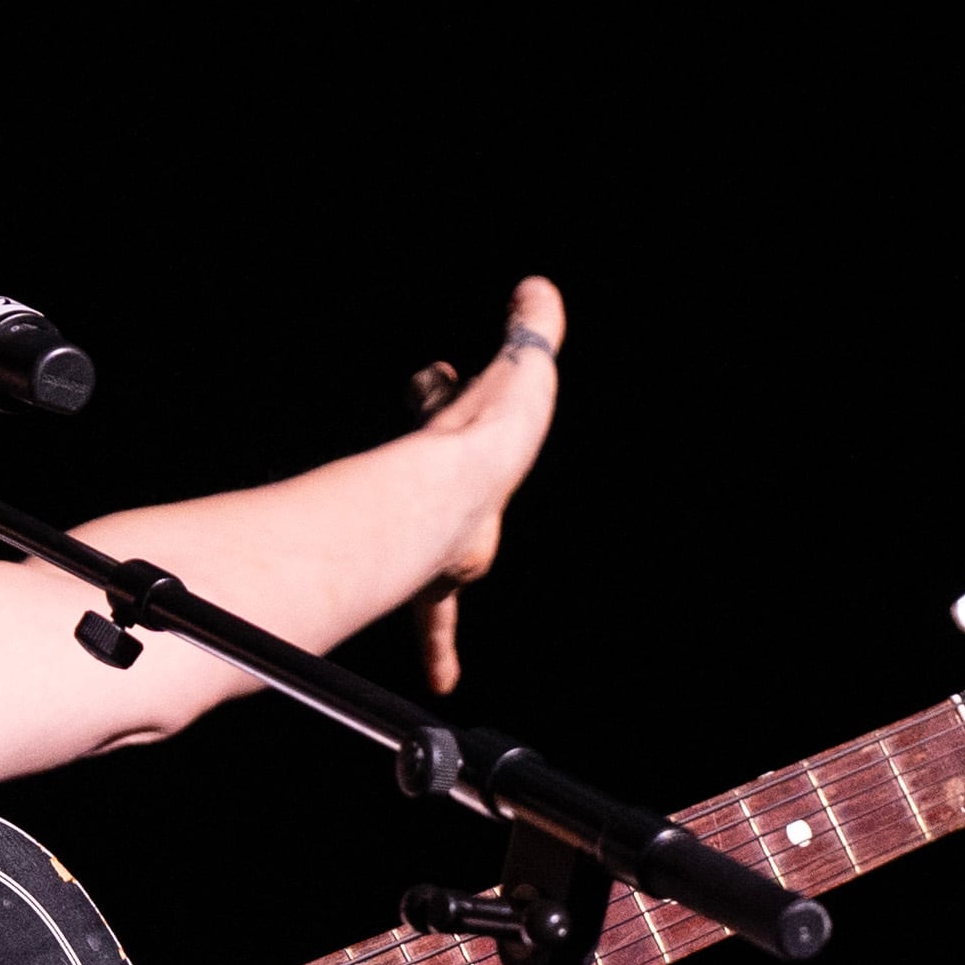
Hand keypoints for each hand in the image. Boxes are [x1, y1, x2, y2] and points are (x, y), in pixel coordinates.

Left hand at [396, 274, 565, 693]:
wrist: (451, 503)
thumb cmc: (483, 442)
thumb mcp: (520, 370)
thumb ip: (533, 328)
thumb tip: (537, 287)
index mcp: (453, 435)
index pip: (438, 400)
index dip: (437, 388)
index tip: (432, 373)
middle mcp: (437, 485)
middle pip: (426, 484)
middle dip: (429, 477)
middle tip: (435, 467)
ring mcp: (439, 534)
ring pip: (430, 554)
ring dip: (437, 565)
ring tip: (445, 579)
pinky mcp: (443, 580)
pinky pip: (438, 623)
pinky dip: (441, 649)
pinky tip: (443, 677)